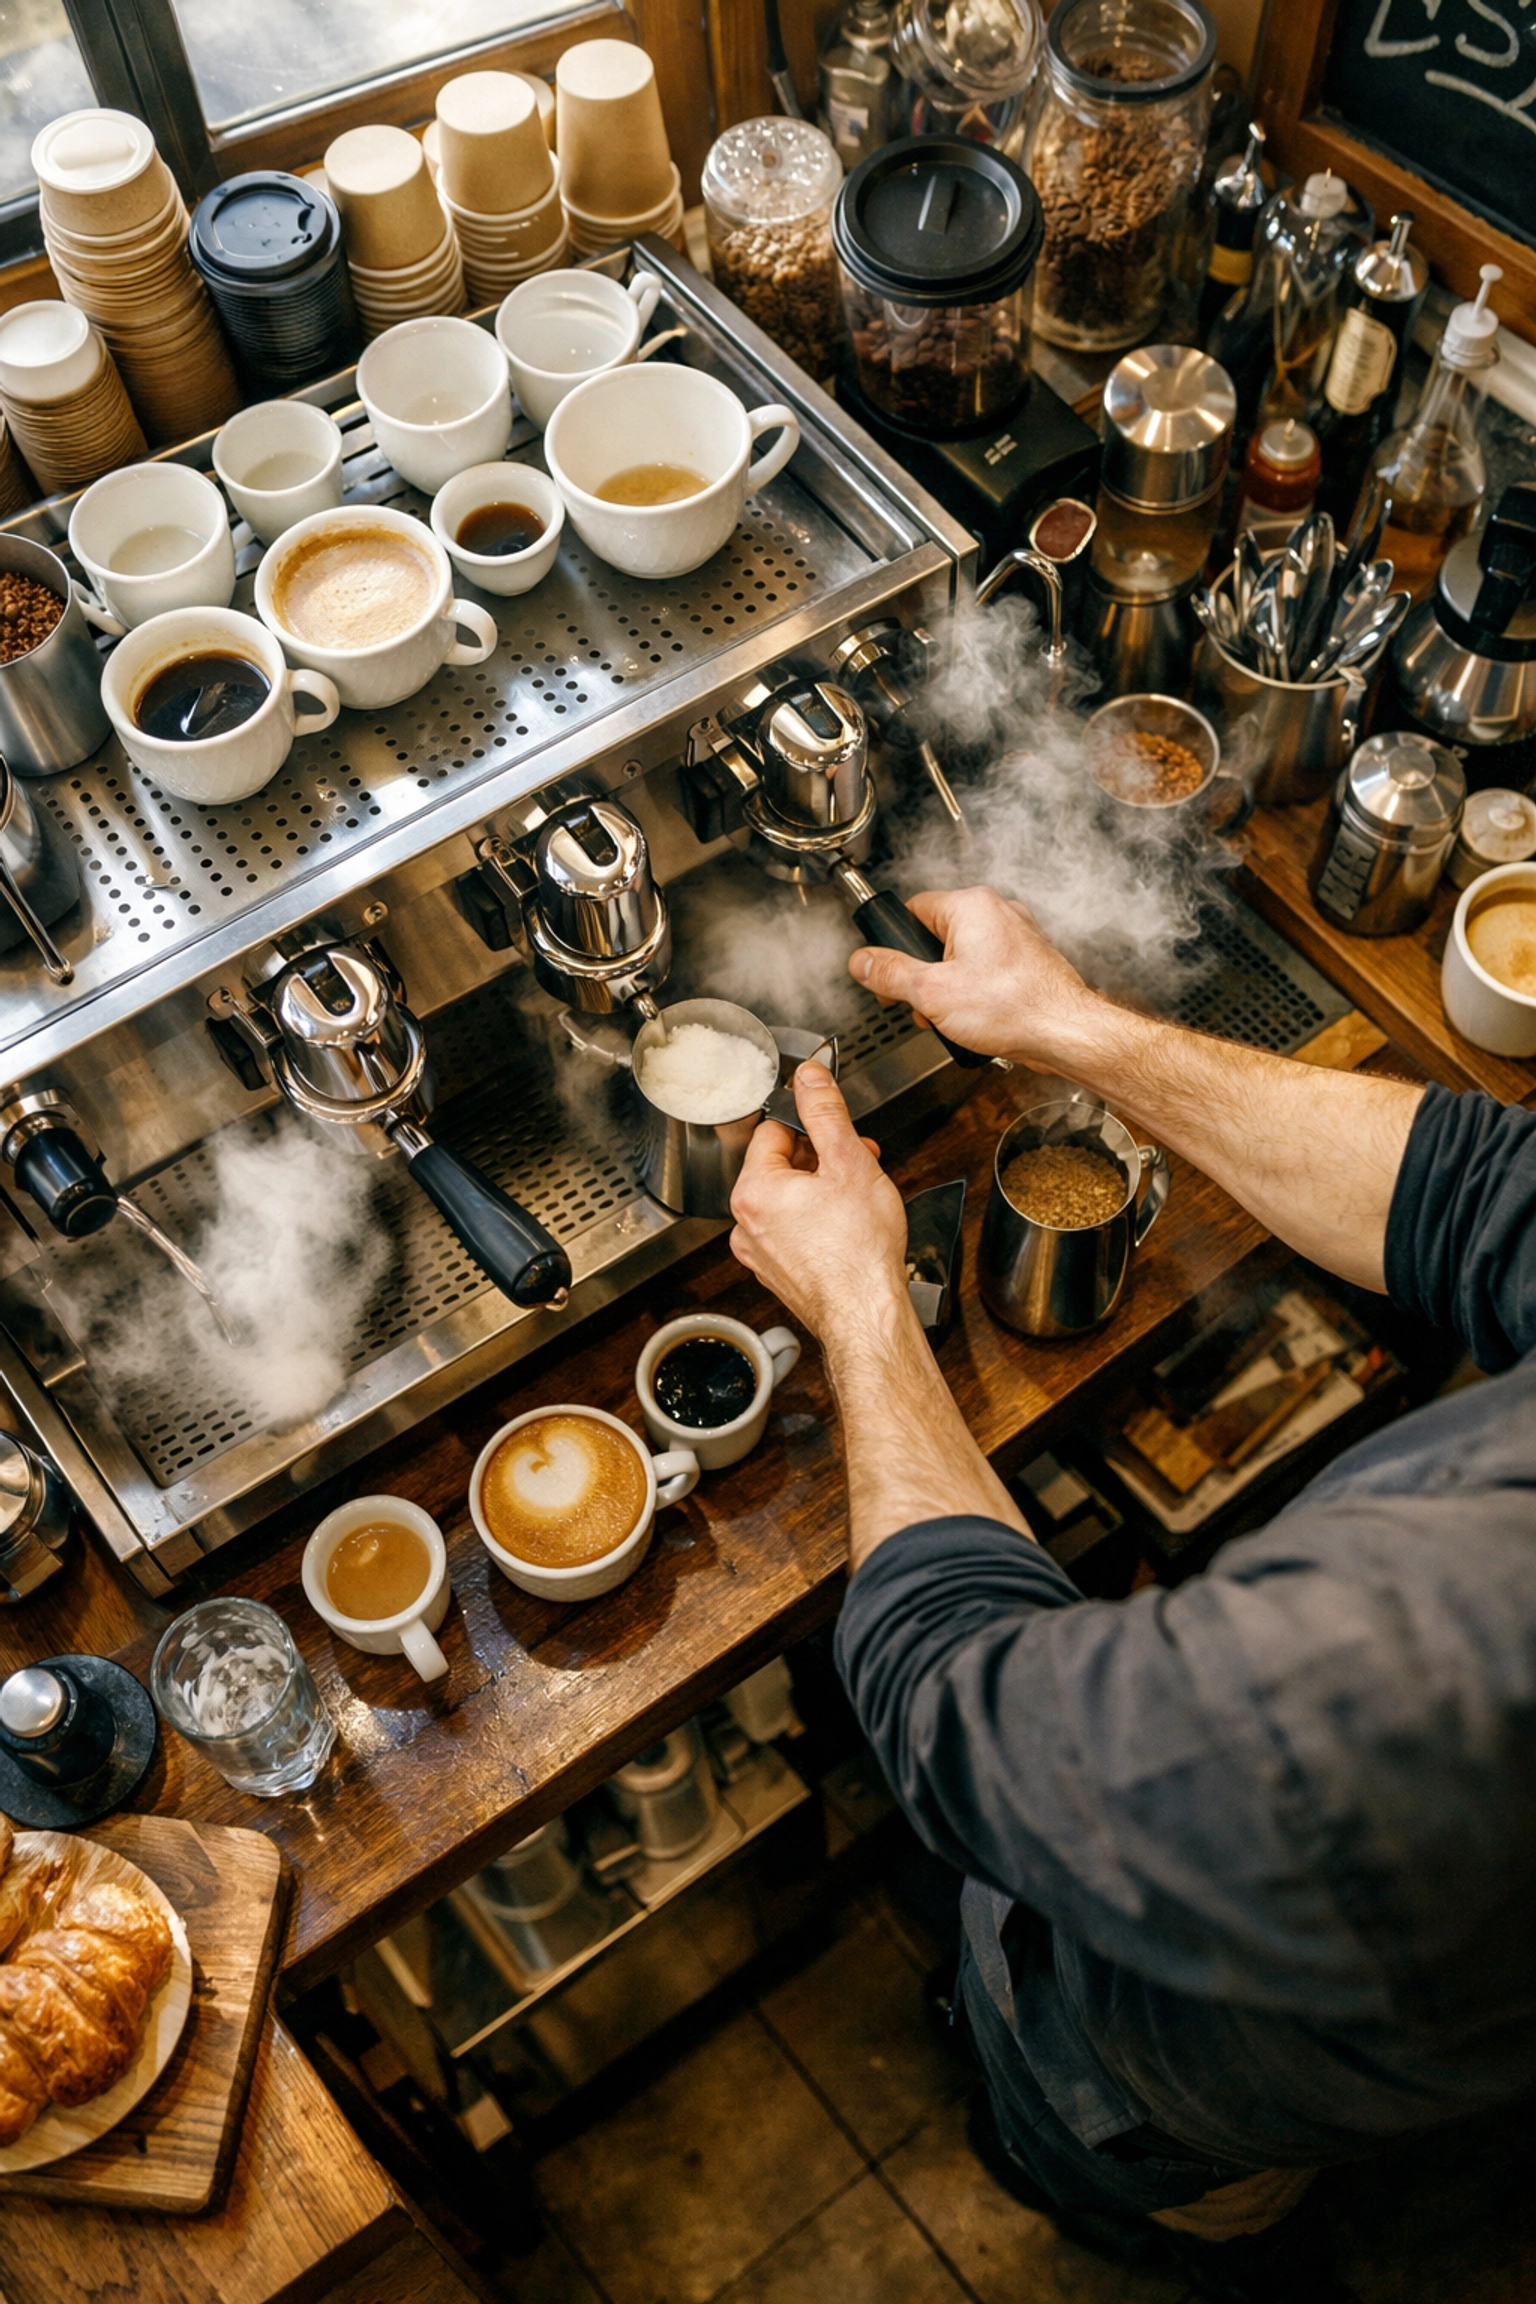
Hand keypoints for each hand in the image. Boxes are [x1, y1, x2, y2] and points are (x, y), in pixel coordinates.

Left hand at [729, 1064, 907, 1342]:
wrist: (866, 1315)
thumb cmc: (859, 1250)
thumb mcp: (848, 1161)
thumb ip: (824, 1112)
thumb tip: (809, 1077)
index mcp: (754, 1189)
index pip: (771, 1130)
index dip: (810, 1124)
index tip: (836, 1130)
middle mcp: (745, 1223)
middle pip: (779, 1166)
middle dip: (821, 1157)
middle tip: (858, 1160)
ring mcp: (759, 1252)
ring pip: (788, 1200)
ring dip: (821, 1188)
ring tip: (858, 1196)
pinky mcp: (778, 1273)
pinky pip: (793, 1232)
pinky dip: (817, 1222)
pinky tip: (847, 1228)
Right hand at [848, 885, 1097, 1068]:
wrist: (1066, 1033)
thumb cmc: (1014, 1007)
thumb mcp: (932, 992)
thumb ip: (890, 973)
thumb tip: (862, 962)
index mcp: (972, 906)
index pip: (913, 909)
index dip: (895, 944)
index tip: (887, 970)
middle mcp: (998, 914)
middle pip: (936, 936)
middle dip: (922, 974)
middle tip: (917, 1001)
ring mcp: (1016, 938)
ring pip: (962, 958)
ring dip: (946, 989)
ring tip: (948, 1017)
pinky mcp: (1027, 964)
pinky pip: (986, 973)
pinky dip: (974, 994)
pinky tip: (974, 1020)